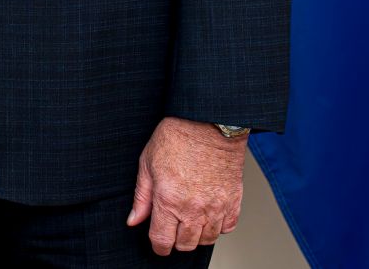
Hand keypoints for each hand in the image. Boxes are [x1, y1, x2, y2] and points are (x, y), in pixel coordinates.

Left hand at [127, 116, 246, 254]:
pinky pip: (227, 228)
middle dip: (175, 241)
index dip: (158, 246)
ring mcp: (216, 207)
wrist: (208, 123)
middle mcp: (193, 209)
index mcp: (168, 200)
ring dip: (196, 236)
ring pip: (207, 240)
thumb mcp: (147, 164)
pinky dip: (218, 226)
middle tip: (172, 227)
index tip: (158, 242)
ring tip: (190, 221)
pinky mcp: (233, 201)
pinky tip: (209, 214)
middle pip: (185, 245)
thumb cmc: (177, 137)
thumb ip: (141, 197)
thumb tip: (134, 220)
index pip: (162, 241)